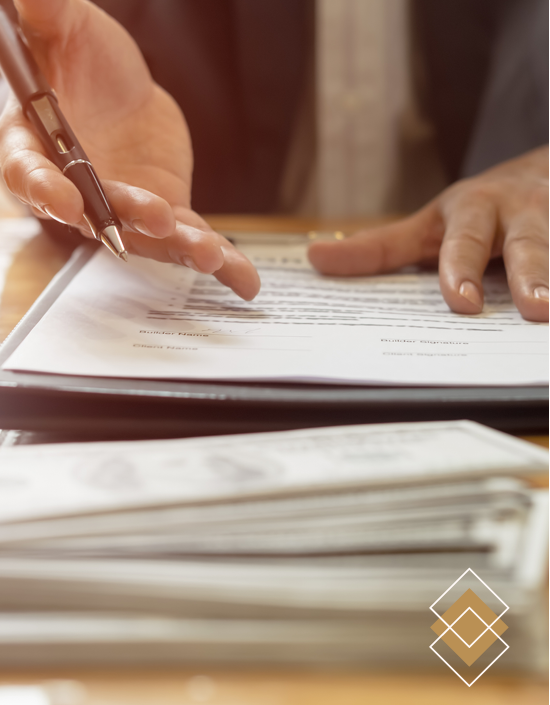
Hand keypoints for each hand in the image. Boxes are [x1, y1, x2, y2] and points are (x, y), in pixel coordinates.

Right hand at [0, 0, 259, 299]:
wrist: (121, 90)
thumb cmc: (81, 60)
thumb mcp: (67, 28)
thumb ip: (47, 15)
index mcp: (39, 148)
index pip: (31, 174)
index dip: (44, 190)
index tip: (65, 202)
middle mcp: (80, 191)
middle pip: (99, 213)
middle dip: (128, 218)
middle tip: (156, 217)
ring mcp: (126, 208)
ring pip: (150, 236)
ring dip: (180, 247)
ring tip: (213, 256)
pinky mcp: (165, 214)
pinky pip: (190, 239)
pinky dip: (220, 262)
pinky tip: (246, 282)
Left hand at [308, 147, 548, 321]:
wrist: (543, 175)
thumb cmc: (476, 213)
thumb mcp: (428, 225)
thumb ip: (379, 247)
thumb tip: (313, 257)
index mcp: (471, 211)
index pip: (463, 242)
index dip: (461, 270)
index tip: (461, 303)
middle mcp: (517, 213)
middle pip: (528, 243)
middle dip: (531, 273)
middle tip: (533, 309)